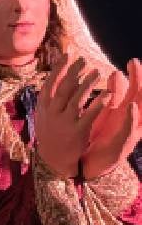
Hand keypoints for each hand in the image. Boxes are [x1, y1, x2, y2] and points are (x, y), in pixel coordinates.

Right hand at [35, 55, 106, 178]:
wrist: (53, 160)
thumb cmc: (51, 134)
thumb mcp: (44, 116)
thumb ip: (50, 99)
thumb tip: (56, 79)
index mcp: (44, 107)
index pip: (50, 83)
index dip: (59, 68)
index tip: (68, 55)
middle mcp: (52, 112)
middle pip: (64, 88)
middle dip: (74, 72)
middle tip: (84, 61)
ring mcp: (64, 122)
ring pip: (77, 98)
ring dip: (88, 84)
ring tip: (97, 72)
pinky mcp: (77, 132)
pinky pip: (89, 115)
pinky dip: (98, 104)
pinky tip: (108, 94)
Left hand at [83, 59, 141, 179]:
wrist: (88, 163)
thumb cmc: (99, 136)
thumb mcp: (105, 112)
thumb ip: (112, 94)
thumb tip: (117, 72)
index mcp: (125, 112)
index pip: (134, 92)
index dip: (137, 77)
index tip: (132, 61)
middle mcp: (130, 122)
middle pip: (141, 99)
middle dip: (140, 82)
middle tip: (135, 64)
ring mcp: (128, 133)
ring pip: (140, 114)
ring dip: (140, 98)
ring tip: (139, 83)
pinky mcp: (122, 145)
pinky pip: (130, 130)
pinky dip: (132, 118)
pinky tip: (131, 108)